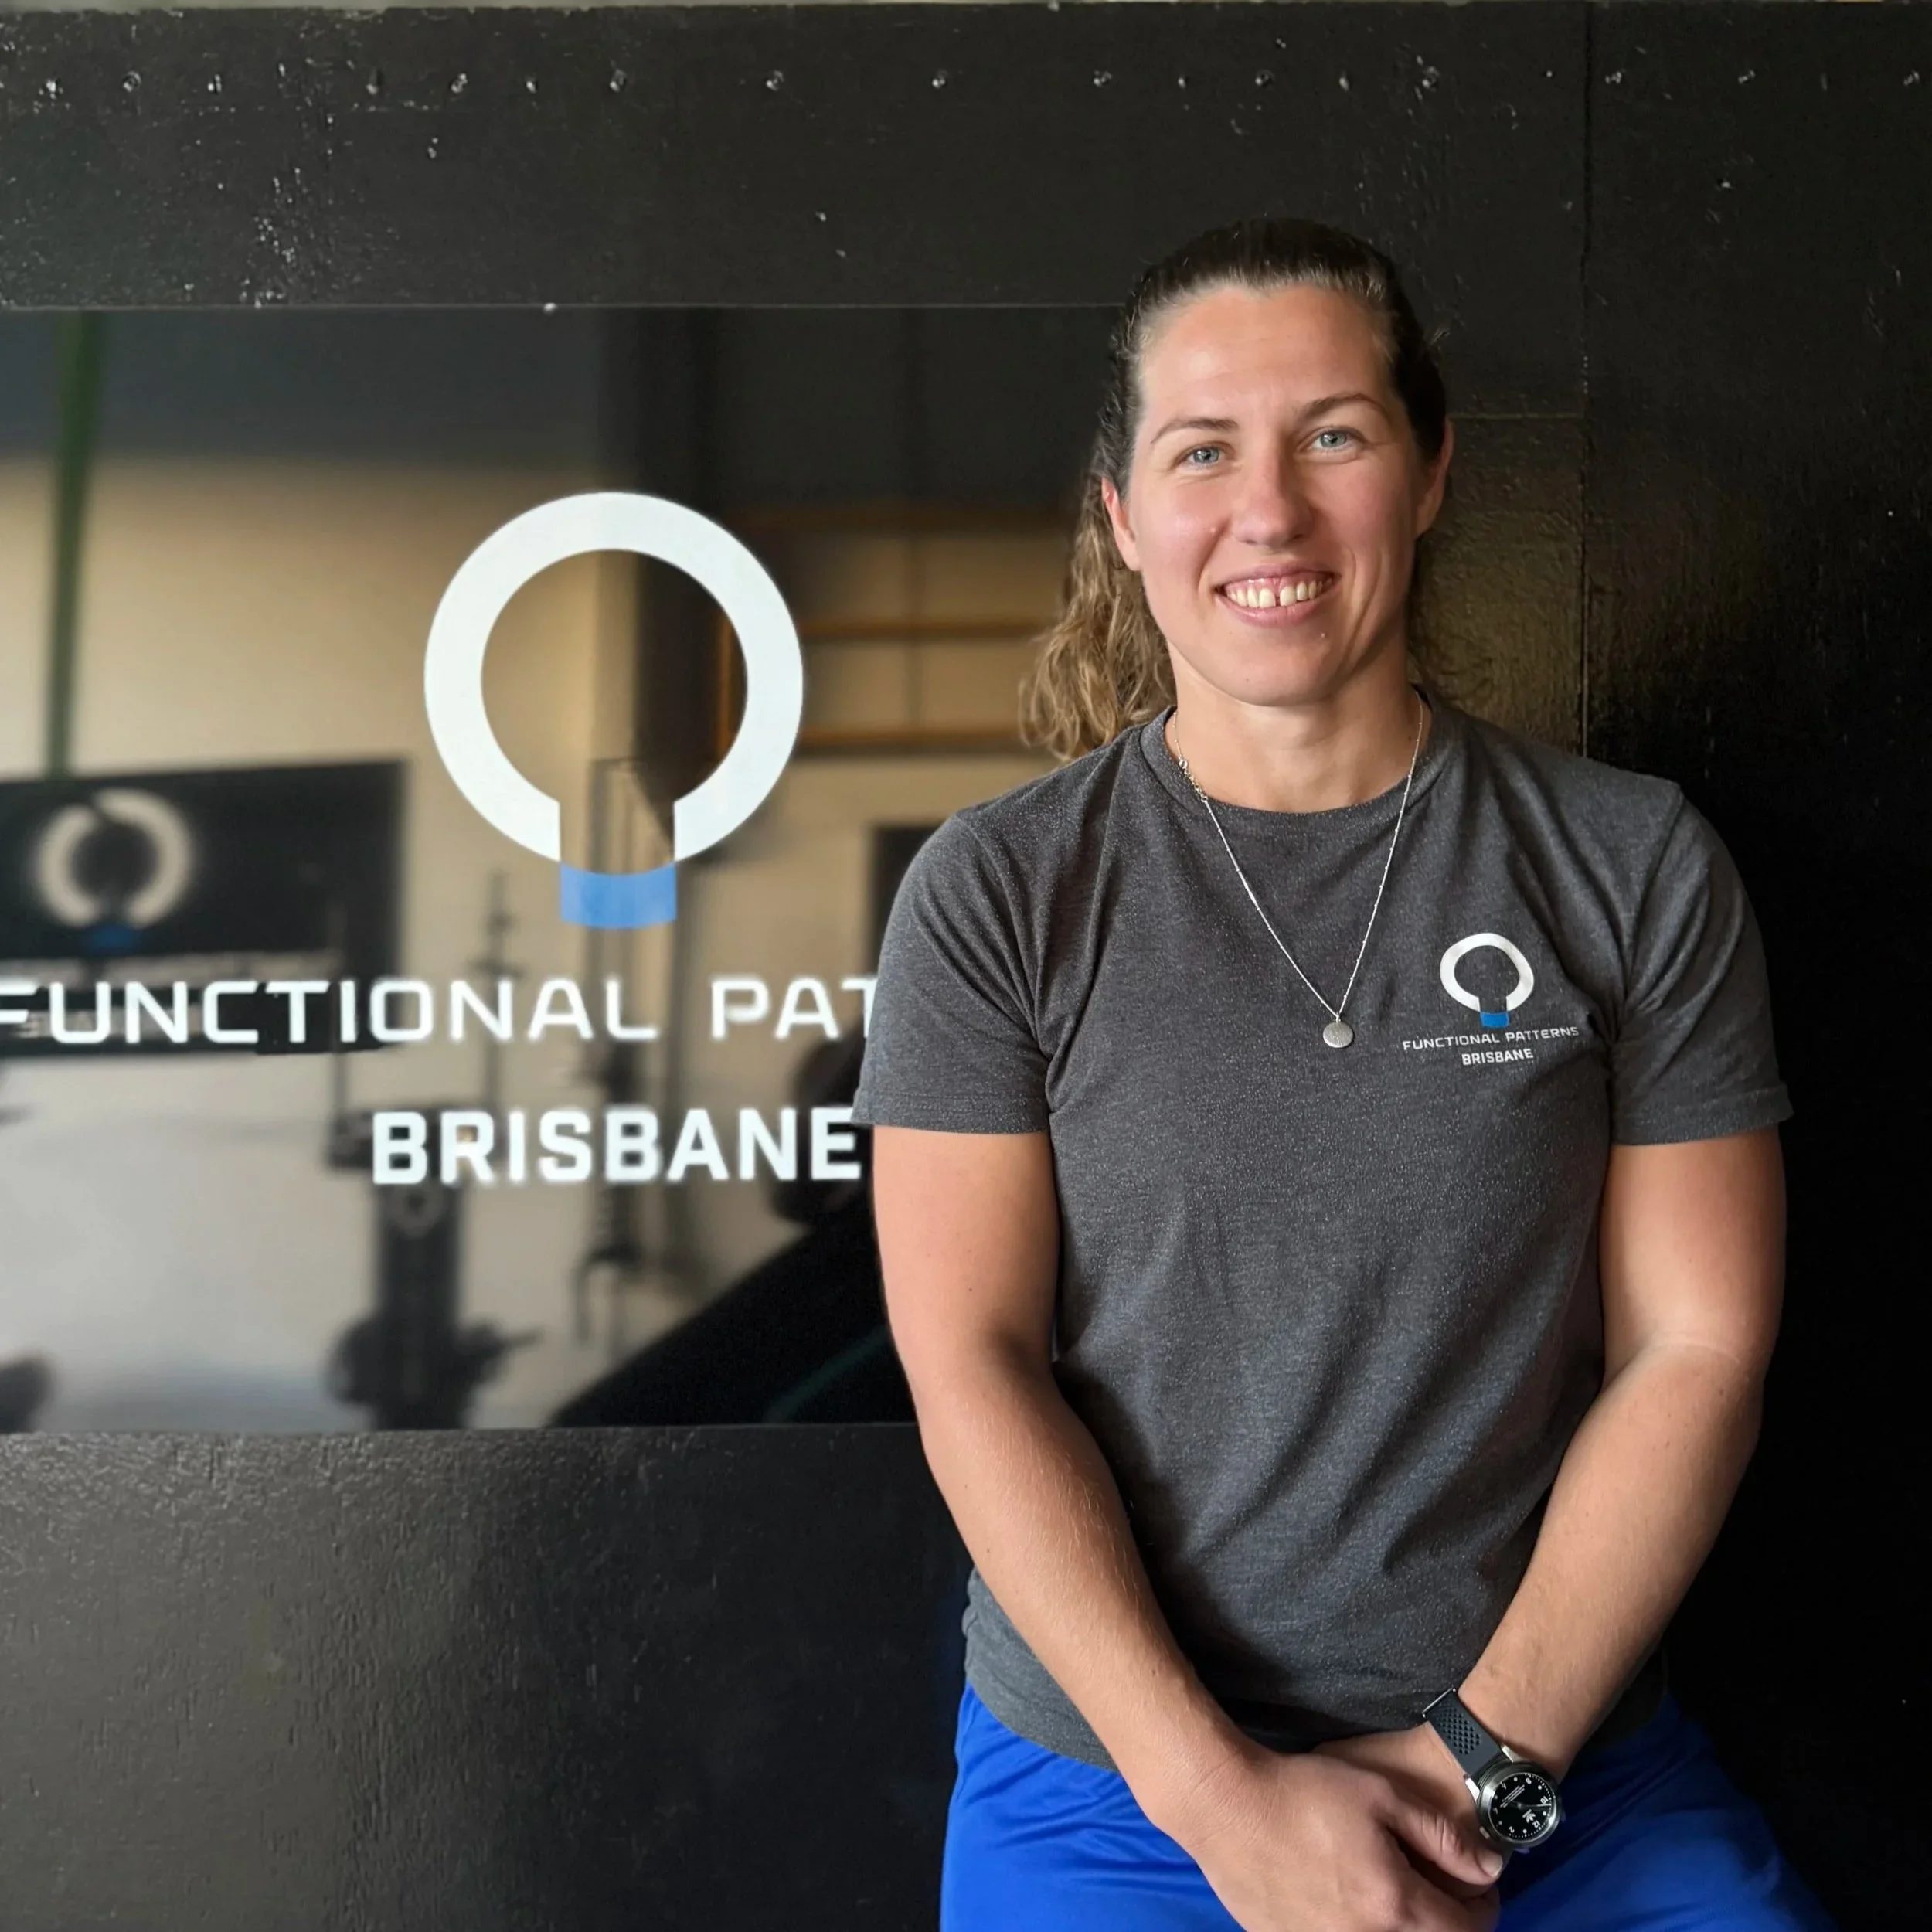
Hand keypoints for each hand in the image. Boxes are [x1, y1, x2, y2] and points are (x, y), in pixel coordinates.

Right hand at [1160, 1738, 1504, 1931]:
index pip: (1465, 1930)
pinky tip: (1345, 1898)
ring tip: (1392, 1893)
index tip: (1478, 1886)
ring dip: (1401, 1927)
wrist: (1226, 1806)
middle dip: (1446, 1922)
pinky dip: (1357, 1926)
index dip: (1483, 1908)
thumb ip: (1442, 1837)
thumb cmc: (1305, 1793)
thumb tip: (1490, 1869)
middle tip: (1440, 1891)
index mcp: (1394, 1905)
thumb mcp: (1381, 1795)